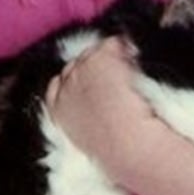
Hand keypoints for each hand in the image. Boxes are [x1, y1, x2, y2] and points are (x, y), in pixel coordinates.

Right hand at [46, 37, 152, 163]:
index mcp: (57, 107)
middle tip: (112, 81)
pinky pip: (114, 43)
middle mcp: (66, 84)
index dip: (77, 83)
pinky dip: (127, 50)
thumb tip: (90, 110)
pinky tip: (136, 64)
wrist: (127, 146)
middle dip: (91, 69)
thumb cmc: (112, 151)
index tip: (92, 89)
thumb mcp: (84, 139)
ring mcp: (83, 69)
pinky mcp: (102, 58)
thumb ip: (80, 119)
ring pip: (94, 52)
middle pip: (75, 65)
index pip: (57, 84)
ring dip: (109, 59)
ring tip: (126, 75)